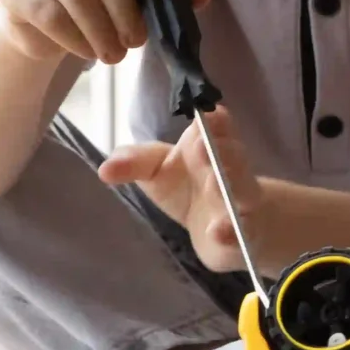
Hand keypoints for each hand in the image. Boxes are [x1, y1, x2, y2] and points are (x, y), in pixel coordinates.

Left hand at [99, 103, 270, 275]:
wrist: (228, 228)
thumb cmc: (187, 188)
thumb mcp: (156, 170)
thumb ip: (133, 163)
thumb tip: (104, 169)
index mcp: (212, 144)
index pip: (219, 126)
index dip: (215, 121)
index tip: (209, 116)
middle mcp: (232, 169)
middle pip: (232, 156)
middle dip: (219, 151)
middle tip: (201, 148)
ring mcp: (242, 202)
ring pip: (242, 191)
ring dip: (228, 187)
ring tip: (214, 186)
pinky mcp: (245, 233)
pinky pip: (242, 232)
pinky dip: (231, 233)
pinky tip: (219, 234)